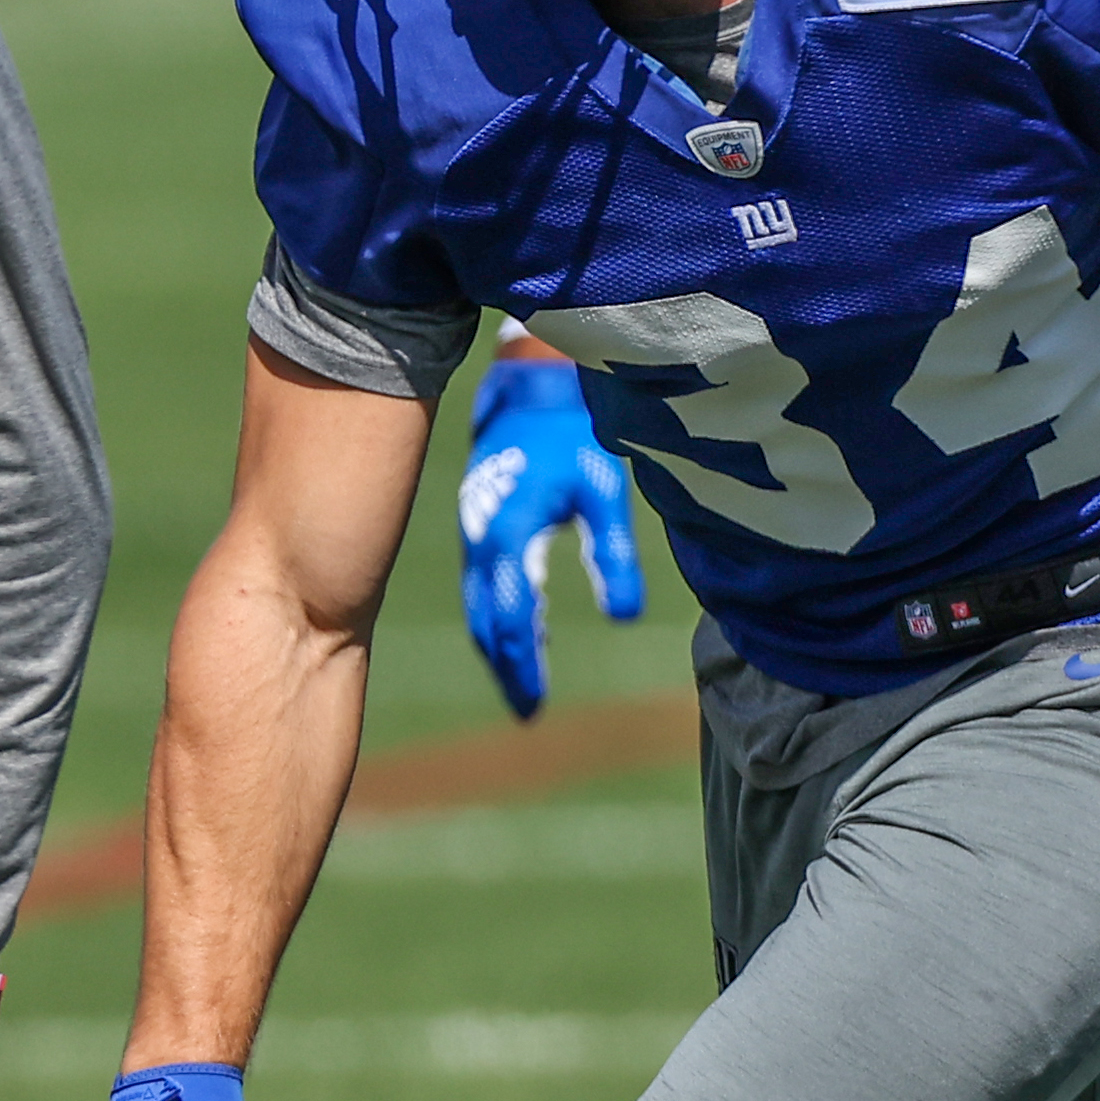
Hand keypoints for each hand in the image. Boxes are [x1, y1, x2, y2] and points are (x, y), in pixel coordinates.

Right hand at [455, 350, 642, 721]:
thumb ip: (613, 554)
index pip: (510, 619)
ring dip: (498, 645)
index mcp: (507, 537)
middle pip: (487, 621)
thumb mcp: (603, 492)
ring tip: (523, 682)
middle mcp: (481, 540)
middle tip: (528, 710)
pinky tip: (525, 629)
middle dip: (506, 666)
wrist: (531, 390)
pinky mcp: (479, 525)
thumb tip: (625, 618)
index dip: (522, 665)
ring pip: (479, 605)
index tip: (535, 706)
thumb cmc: (574, 438)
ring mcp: (474, 533)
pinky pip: (482, 584)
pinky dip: (497, 615)